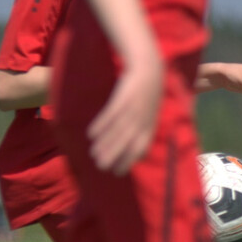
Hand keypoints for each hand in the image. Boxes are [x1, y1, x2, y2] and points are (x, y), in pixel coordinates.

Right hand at [87, 57, 160, 174]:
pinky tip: (91, 135)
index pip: (140, 148)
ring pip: (118, 130)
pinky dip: (101, 125)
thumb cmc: (146, 96)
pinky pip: (111, 114)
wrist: (148, 69)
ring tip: (93, 154)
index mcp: (149, 126)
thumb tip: (139, 155)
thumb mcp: (149, 115)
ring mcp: (134, 108)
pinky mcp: (124, 97)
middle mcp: (142, 119)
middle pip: (127, 142)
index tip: (116, 172)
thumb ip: (144, 133)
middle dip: (114, 156)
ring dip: (105, 144)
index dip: (129, 161)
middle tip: (100, 167)